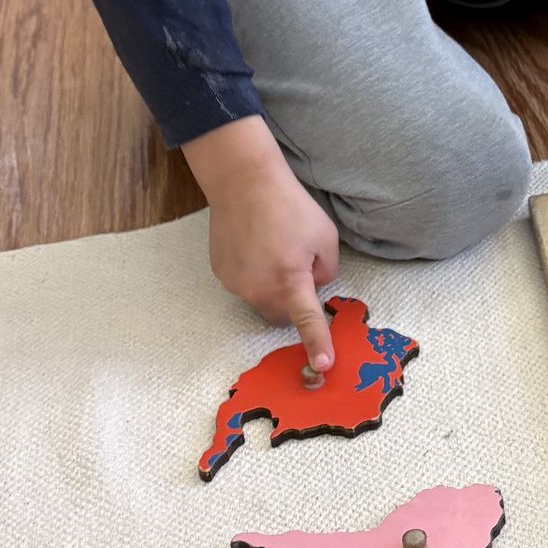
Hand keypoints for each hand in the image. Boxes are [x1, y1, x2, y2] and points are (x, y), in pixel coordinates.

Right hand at [183, 116, 339, 373]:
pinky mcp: (221, 273)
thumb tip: (314, 287)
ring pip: (261, 300)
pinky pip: (244, 285)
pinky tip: (255, 245)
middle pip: (281, 315)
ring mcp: (235, 283)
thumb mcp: (325, 236)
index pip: (306, 321)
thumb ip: (326, 271)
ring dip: (273, 286)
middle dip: (293, 303)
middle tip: (299, 268)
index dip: (316, 344)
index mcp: (290, 280)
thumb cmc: (290, 206)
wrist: (243, 181)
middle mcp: (259, 288)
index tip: (322, 366)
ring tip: (274, 247)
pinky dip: (254, 274)